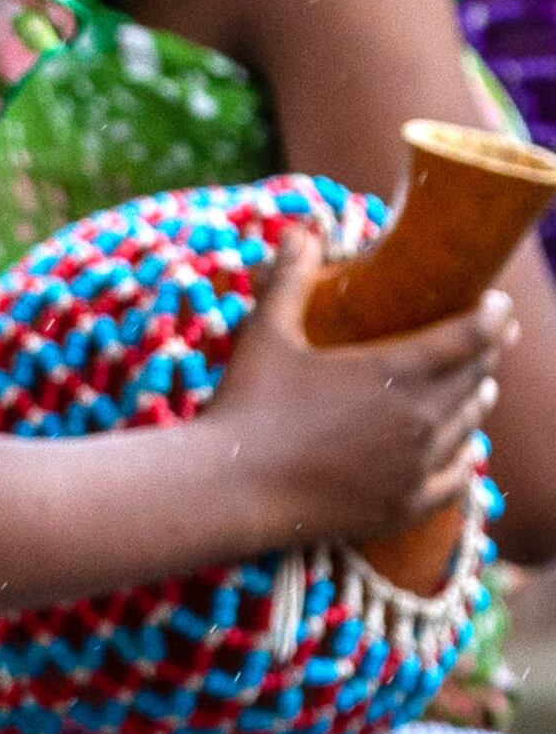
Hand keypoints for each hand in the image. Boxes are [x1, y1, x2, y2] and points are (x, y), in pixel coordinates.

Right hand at [205, 226, 507, 544]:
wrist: (235, 488)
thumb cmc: (248, 404)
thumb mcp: (265, 333)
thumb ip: (290, 279)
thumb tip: (302, 230)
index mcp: (395, 371)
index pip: (470, 336)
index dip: (492, 316)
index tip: (498, 304)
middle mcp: (422, 418)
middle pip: (476, 378)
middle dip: (484, 354)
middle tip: (485, 339)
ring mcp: (419, 465)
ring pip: (470, 425)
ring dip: (477, 400)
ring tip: (478, 387)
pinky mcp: (408, 503)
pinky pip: (459, 477)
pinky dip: (467, 456)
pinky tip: (465, 449)